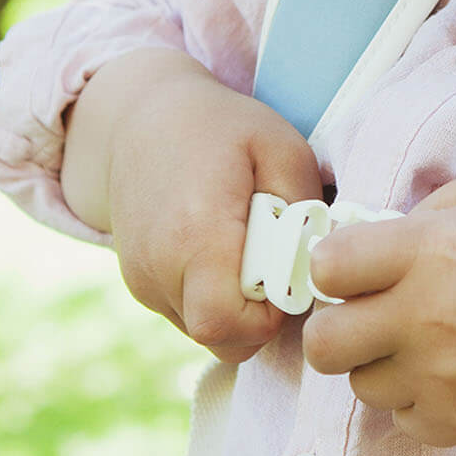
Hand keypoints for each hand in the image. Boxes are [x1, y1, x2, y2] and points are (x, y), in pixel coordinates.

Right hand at [74, 50, 323, 362]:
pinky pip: (189, 316)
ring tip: (249, 251)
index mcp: (194, 234)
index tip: (288, 277)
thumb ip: (304, 206)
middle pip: (221, 337)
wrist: (137, 119)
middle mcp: (157, 268)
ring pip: (206, 332)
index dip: (269, 318)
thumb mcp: (280, 146)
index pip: (227, 323)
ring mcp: (142, 282)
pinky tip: (226, 254)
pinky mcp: (138, 286)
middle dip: (260, 317)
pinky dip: (217, 298)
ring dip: (239, 307)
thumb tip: (318, 261)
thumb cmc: (219, 128)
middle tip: (275, 264)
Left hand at [303, 178, 455, 448]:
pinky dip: (420, 401)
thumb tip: (355, 242)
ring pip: (361, 386)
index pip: (326, 267)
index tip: (354, 275)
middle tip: (370, 323)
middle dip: (337, 331)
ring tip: (430, 347)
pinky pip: (402, 420)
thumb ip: (414, 215)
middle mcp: (430, 316)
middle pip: (323, 343)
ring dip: (384, 368)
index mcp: (432, 251)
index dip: (333, 271)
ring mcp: (444, 377)